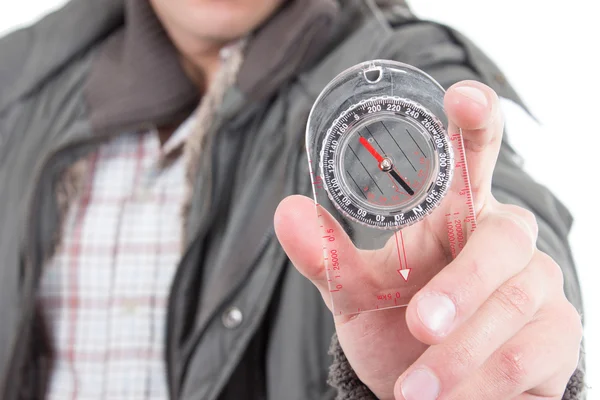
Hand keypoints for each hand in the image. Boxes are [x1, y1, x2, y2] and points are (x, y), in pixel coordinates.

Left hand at [274, 81, 582, 398]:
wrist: (432, 388)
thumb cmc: (396, 323)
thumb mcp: (357, 291)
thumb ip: (327, 254)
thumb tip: (286, 210)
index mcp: (456, 213)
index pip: (475, 156)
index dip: (475, 123)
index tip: (463, 97)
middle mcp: (503, 239)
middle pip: (502, 239)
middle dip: (460, 286)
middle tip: (418, 324)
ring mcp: (537, 285)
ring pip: (513, 303)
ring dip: (459, 353)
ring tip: (413, 388)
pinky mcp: (556, 336)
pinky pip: (529, 354)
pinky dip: (481, 383)